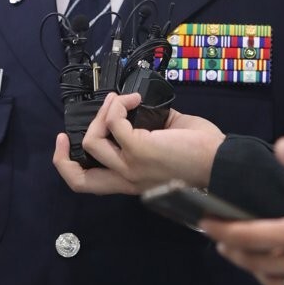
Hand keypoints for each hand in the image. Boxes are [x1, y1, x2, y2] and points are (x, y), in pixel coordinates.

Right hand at [53, 91, 224, 194]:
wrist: (222, 162)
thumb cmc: (203, 155)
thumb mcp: (165, 146)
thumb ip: (147, 130)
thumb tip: (140, 107)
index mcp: (132, 181)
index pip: (91, 185)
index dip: (70, 167)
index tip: (67, 144)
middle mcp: (127, 179)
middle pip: (78, 180)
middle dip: (62, 157)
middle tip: (64, 133)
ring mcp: (130, 166)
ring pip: (91, 141)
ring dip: (102, 114)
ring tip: (121, 101)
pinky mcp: (139, 149)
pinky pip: (114, 122)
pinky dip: (119, 105)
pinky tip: (133, 99)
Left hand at [200, 137, 283, 284]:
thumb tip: (282, 145)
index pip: (249, 236)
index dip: (223, 229)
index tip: (204, 222)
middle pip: (253, 262)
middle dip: (231, 249)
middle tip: (217, 237)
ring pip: (270, 281)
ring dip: (251, 268)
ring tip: (242, 254)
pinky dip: (276, 280)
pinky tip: (278, 269)